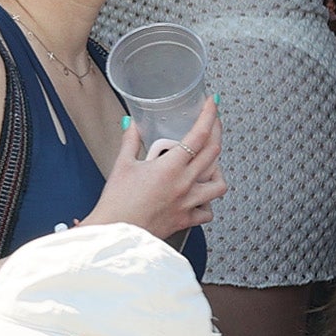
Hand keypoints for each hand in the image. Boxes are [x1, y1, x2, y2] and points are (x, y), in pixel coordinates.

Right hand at [86, 97, 225, 241]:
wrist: (116, 231)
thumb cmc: (117, 202)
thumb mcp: (122, 165)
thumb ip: (130, 141)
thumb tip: (131, 124)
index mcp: (169, 168)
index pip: (199, 135)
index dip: (209, 116)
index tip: (212, 104)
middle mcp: (184, 184)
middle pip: (214, 153)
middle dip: (217, 132)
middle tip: (214, 123)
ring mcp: (188, 203)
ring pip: (219, 183)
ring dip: (217, 171)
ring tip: (207, 165)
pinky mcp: (186, 219)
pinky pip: (208, 211)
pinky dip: (207, 202)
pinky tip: (198, 197)